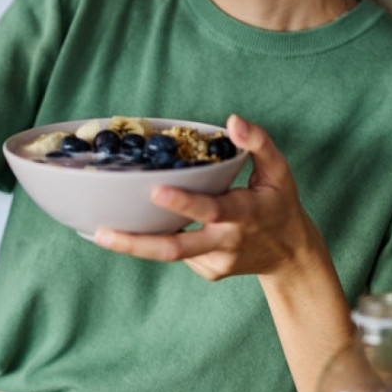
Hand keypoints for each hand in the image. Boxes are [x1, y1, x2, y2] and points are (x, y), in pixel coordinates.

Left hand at [94, 115, 321, 280]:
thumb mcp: (279, 170)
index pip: (211, 209)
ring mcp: (215, 261)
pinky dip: (164, 236)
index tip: (156, 191)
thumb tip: (232, 120)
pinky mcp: (208, 271)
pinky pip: (180, 253)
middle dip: (137, 243)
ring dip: (136, 243)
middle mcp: (226, 242)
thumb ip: (258, 143)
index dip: (184, 202)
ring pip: (171, 253)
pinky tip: (157, 224)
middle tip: (102, 233)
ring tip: (101, 232)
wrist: (290, 254)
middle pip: (176, 248)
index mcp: (244, 214)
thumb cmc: (280, 203)